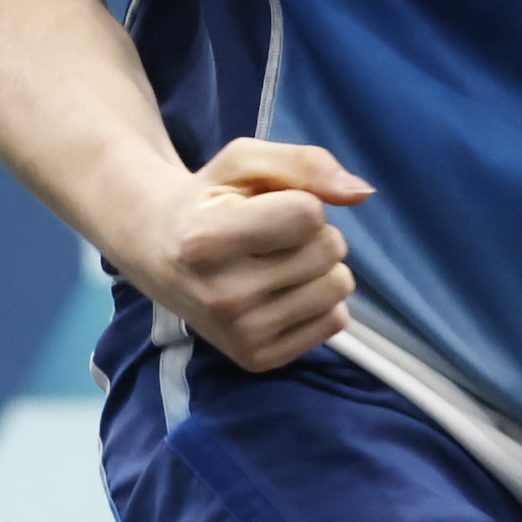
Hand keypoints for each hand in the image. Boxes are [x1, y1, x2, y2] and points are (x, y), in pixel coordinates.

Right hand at [118, 138, 372, 370]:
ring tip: (274, 263)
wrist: (160, 254)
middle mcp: (223, 295)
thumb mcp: (244, 162)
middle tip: (268, 237)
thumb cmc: (210, 200)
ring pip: (339, 287)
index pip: (309, 213)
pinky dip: (318, 302)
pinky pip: (335, 322)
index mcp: (208, 239)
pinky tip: (278, 293)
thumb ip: (305, 162)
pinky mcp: (258, 359)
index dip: (300, 200)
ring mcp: (241, 334)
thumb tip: (362, 193)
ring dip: (318, 267)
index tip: (264, 207)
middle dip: (312, 233)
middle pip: (329, 249)